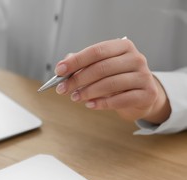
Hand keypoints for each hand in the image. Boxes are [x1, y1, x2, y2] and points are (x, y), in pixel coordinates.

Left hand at [54, 38, 170, 123]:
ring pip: (110, 84)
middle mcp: (136, 58)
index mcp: (123, 46)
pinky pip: (121, 99)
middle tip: (62, 89)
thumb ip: (82, 65)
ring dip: (88, 92)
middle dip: (78, 79)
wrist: (141, 96)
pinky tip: (90, 105)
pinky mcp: (147, 94)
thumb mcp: (100, 68)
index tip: (59, 70)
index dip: (76, 61)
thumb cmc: (117, 79)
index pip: (96, 51)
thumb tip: (63, 66)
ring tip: (74, 97)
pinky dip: (102, 103)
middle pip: (101, 68)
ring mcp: (144, 76)